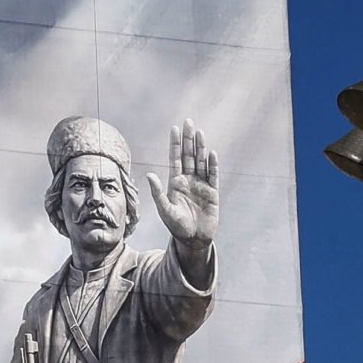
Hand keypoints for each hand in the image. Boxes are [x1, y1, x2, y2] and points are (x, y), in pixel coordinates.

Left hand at [149, 117, 215, 260]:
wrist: (193, 240)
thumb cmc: (176, 226)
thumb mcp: (165, 210)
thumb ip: (157, 192)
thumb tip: (149, 174)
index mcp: (175, 183)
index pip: (174, 159)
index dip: (175, 144)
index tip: (174, 128)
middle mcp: (188, 180)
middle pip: (188, 156)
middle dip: (188, 139)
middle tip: (188, 122)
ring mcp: (201, 185)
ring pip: (200, 162)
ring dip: (200, 147)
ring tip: (200, 132)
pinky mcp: (212, 193)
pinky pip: (213, 175)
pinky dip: (212, 165)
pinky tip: (211, 153)